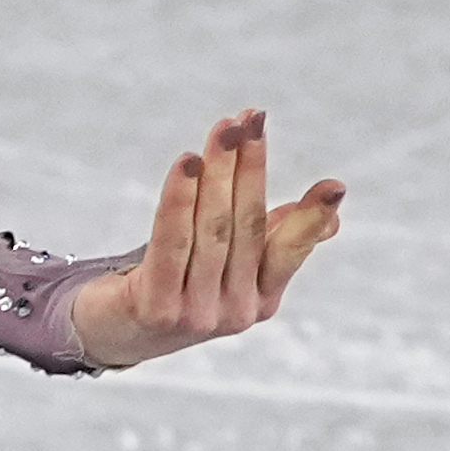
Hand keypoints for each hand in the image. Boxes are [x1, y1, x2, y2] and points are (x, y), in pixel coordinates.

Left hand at [63, 109, 344, 369]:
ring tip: (224, 128)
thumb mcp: (233, 265)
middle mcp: (235, 313)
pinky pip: (172, 242)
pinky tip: (187, 161)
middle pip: (246, 226)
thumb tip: (334, 217)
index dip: (310, 217)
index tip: (334, 186)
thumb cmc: (180, 284)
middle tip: (251, 119)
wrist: (115, 331)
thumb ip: (278, 239)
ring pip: (212, 228)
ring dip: (219, 171)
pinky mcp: (157, 309)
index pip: (290, 249)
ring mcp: (196, 315)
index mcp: (262, 300)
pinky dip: (180, 198)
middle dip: (250, 167)